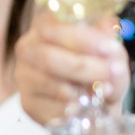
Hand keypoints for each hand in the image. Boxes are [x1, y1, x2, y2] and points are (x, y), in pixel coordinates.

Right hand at [14, 13, 128, 129]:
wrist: (91, 104)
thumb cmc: (96, 69)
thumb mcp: (109, 52)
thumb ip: (109, 38)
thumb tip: (108, 26)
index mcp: (44, 26)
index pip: (52, 27)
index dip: (82, 38)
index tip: (110, 48)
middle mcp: (28, 49)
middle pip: (48, 57)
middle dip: (83, 66)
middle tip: (109, 72)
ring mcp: (25, 78)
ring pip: (50, 85)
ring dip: (81, 90)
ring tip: (103, 90)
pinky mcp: (28, 104)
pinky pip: (51, 108)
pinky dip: (74, 108)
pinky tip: (86, 105)